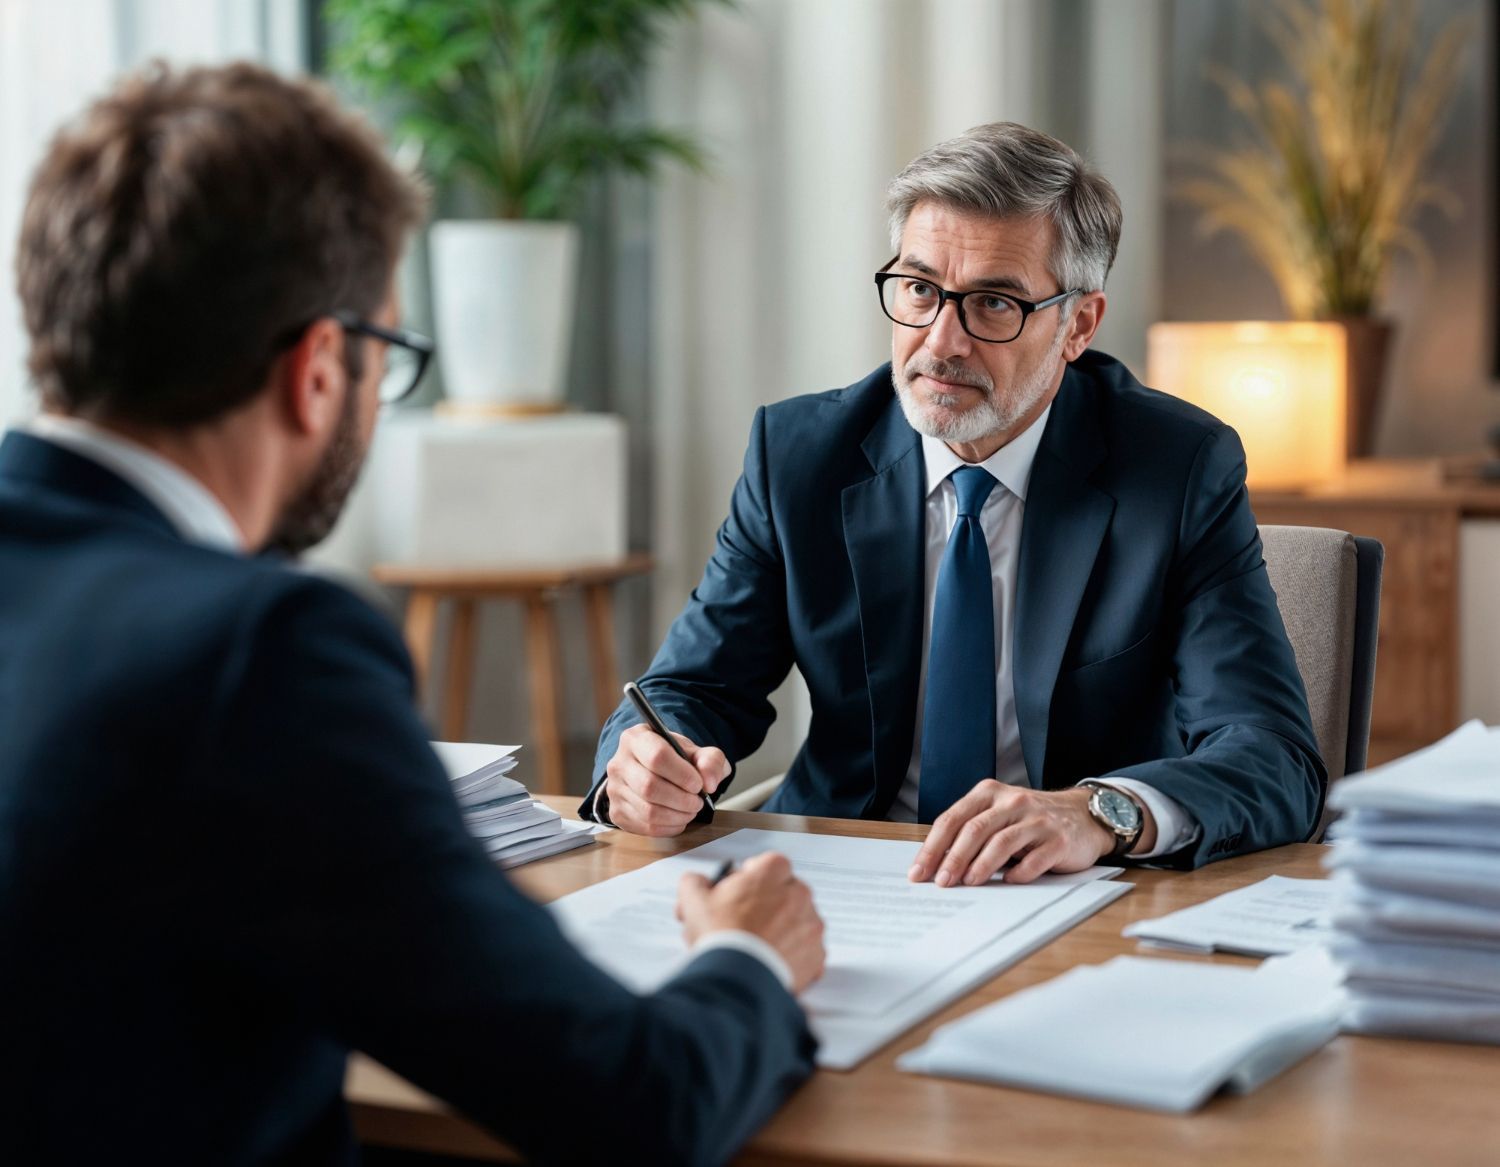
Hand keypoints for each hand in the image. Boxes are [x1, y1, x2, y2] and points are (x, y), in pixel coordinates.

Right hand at [604, 723, 729, 837]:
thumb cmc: (676, 760)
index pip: (657, 756)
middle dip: (682, 800)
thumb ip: (710, 761)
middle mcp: (619, 762)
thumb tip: (710, 783)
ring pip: (648, 811)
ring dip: (677, 816)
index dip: (683, 775)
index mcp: (637, 738)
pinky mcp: (617, 812)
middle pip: (650, 787)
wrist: (657, 771)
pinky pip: (645, 827)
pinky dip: (669, 827)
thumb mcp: (698, 752)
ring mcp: (614, 789)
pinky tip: (679, 819)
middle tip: (698, 802)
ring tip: (691, 810)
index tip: (698, 784)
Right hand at [677, 852, 825, 993]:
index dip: (752, 878)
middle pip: (784, 893)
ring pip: (796, 922)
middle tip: (744, 924)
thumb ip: (695, 882)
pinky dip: (791, 956)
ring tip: (755, 948)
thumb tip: (697, 882)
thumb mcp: (694, 900)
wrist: (738, 980)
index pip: (768, 864)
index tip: (740, 892)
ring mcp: (811, 925)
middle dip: (767, 905)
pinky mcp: (816, 955)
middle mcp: (799, 893)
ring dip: (781, 931)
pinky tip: (770, 963)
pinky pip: (806, 951)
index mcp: (773, 872)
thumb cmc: (720, 936)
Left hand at [908, 781, 1136, 886]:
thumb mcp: (999, 815)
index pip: (952, 818)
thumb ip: (972, 830)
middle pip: (974, 830)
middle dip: (953, 858)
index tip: (918, 872)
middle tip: (941, 882)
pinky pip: (1034, 859)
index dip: (932, 847)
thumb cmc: (1031, 819)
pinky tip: (1008, 882)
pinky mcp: (1059, 839)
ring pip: (1001, 842)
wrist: (1084, 815)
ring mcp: (1037, 819)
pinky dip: (1018, 873)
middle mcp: (1012, 801)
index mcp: (989, 793)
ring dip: (980, 866)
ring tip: (968, 883)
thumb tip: (936, 864)